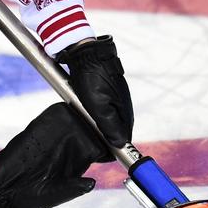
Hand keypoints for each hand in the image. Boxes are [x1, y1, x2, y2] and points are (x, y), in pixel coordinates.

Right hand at [0, 103, 110, 207]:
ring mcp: (50, 139)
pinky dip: (59, 113)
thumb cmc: (31, 199)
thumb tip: (92, 183)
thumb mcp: (55, 195)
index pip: (96, 147)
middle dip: (95, 123)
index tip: (114, 136)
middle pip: (87, 130)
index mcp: (75, 164)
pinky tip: (66, 110)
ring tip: (88, 109)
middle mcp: (65, 149)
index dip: (105, 141)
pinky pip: (49, 118)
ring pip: (70, 120)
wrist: (3, 193)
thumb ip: (72, 188)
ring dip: (79, 115)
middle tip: (103, 116)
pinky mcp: (34, 132)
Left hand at [57, 34, 134, 148]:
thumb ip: (109, 126)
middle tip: (88, 138)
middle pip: (114, 130)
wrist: (85, 53)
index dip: (112, 148)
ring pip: (105, 120)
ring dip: (96, 125)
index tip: (100, 154)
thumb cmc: (92, 79)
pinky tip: (82, 111)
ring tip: (84, 125)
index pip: (123, 138)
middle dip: (103, 137)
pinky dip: (91, 113)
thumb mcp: (99, 106)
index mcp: (125, 113)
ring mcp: (114, 99)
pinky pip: (99, 110)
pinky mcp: (104, 92)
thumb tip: (121, 145)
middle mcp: (122, 107)